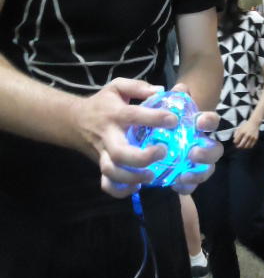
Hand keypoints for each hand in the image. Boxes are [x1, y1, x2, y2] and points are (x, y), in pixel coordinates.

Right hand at [73, 78, 178, 198]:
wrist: (74, 121)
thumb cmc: (102, 103)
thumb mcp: (117, 87)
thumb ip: (138, 86)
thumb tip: (160, 91)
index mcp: (114, 114)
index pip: (133, 115)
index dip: (154, 118)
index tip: (173, 120)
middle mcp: (108, 136)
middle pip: (119, 153)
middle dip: (141, 157)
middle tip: (162, 152)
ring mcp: (103, 154)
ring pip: (111, 172)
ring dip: (132, 177)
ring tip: (152, 175)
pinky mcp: (101, 166)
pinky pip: (107, 184)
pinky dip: (120, 190)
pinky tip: (137, 187)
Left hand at [233, 118, 259, 148]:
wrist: (254, 123)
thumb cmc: (246, 126)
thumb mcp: (240, 128)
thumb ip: (236, 133)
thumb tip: (234, 141)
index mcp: (242, 132)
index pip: (236, 140)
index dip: (235, 142)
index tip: (235, 142)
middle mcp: (247, 135)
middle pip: (241, 144)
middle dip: (238, 146)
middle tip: (237, 146)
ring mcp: (252, 137)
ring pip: (246, 146)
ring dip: (243, 147)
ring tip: (242, 147)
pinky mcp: (255, 139)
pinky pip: (251, 146)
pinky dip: (248, 147)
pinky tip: (246, 146)